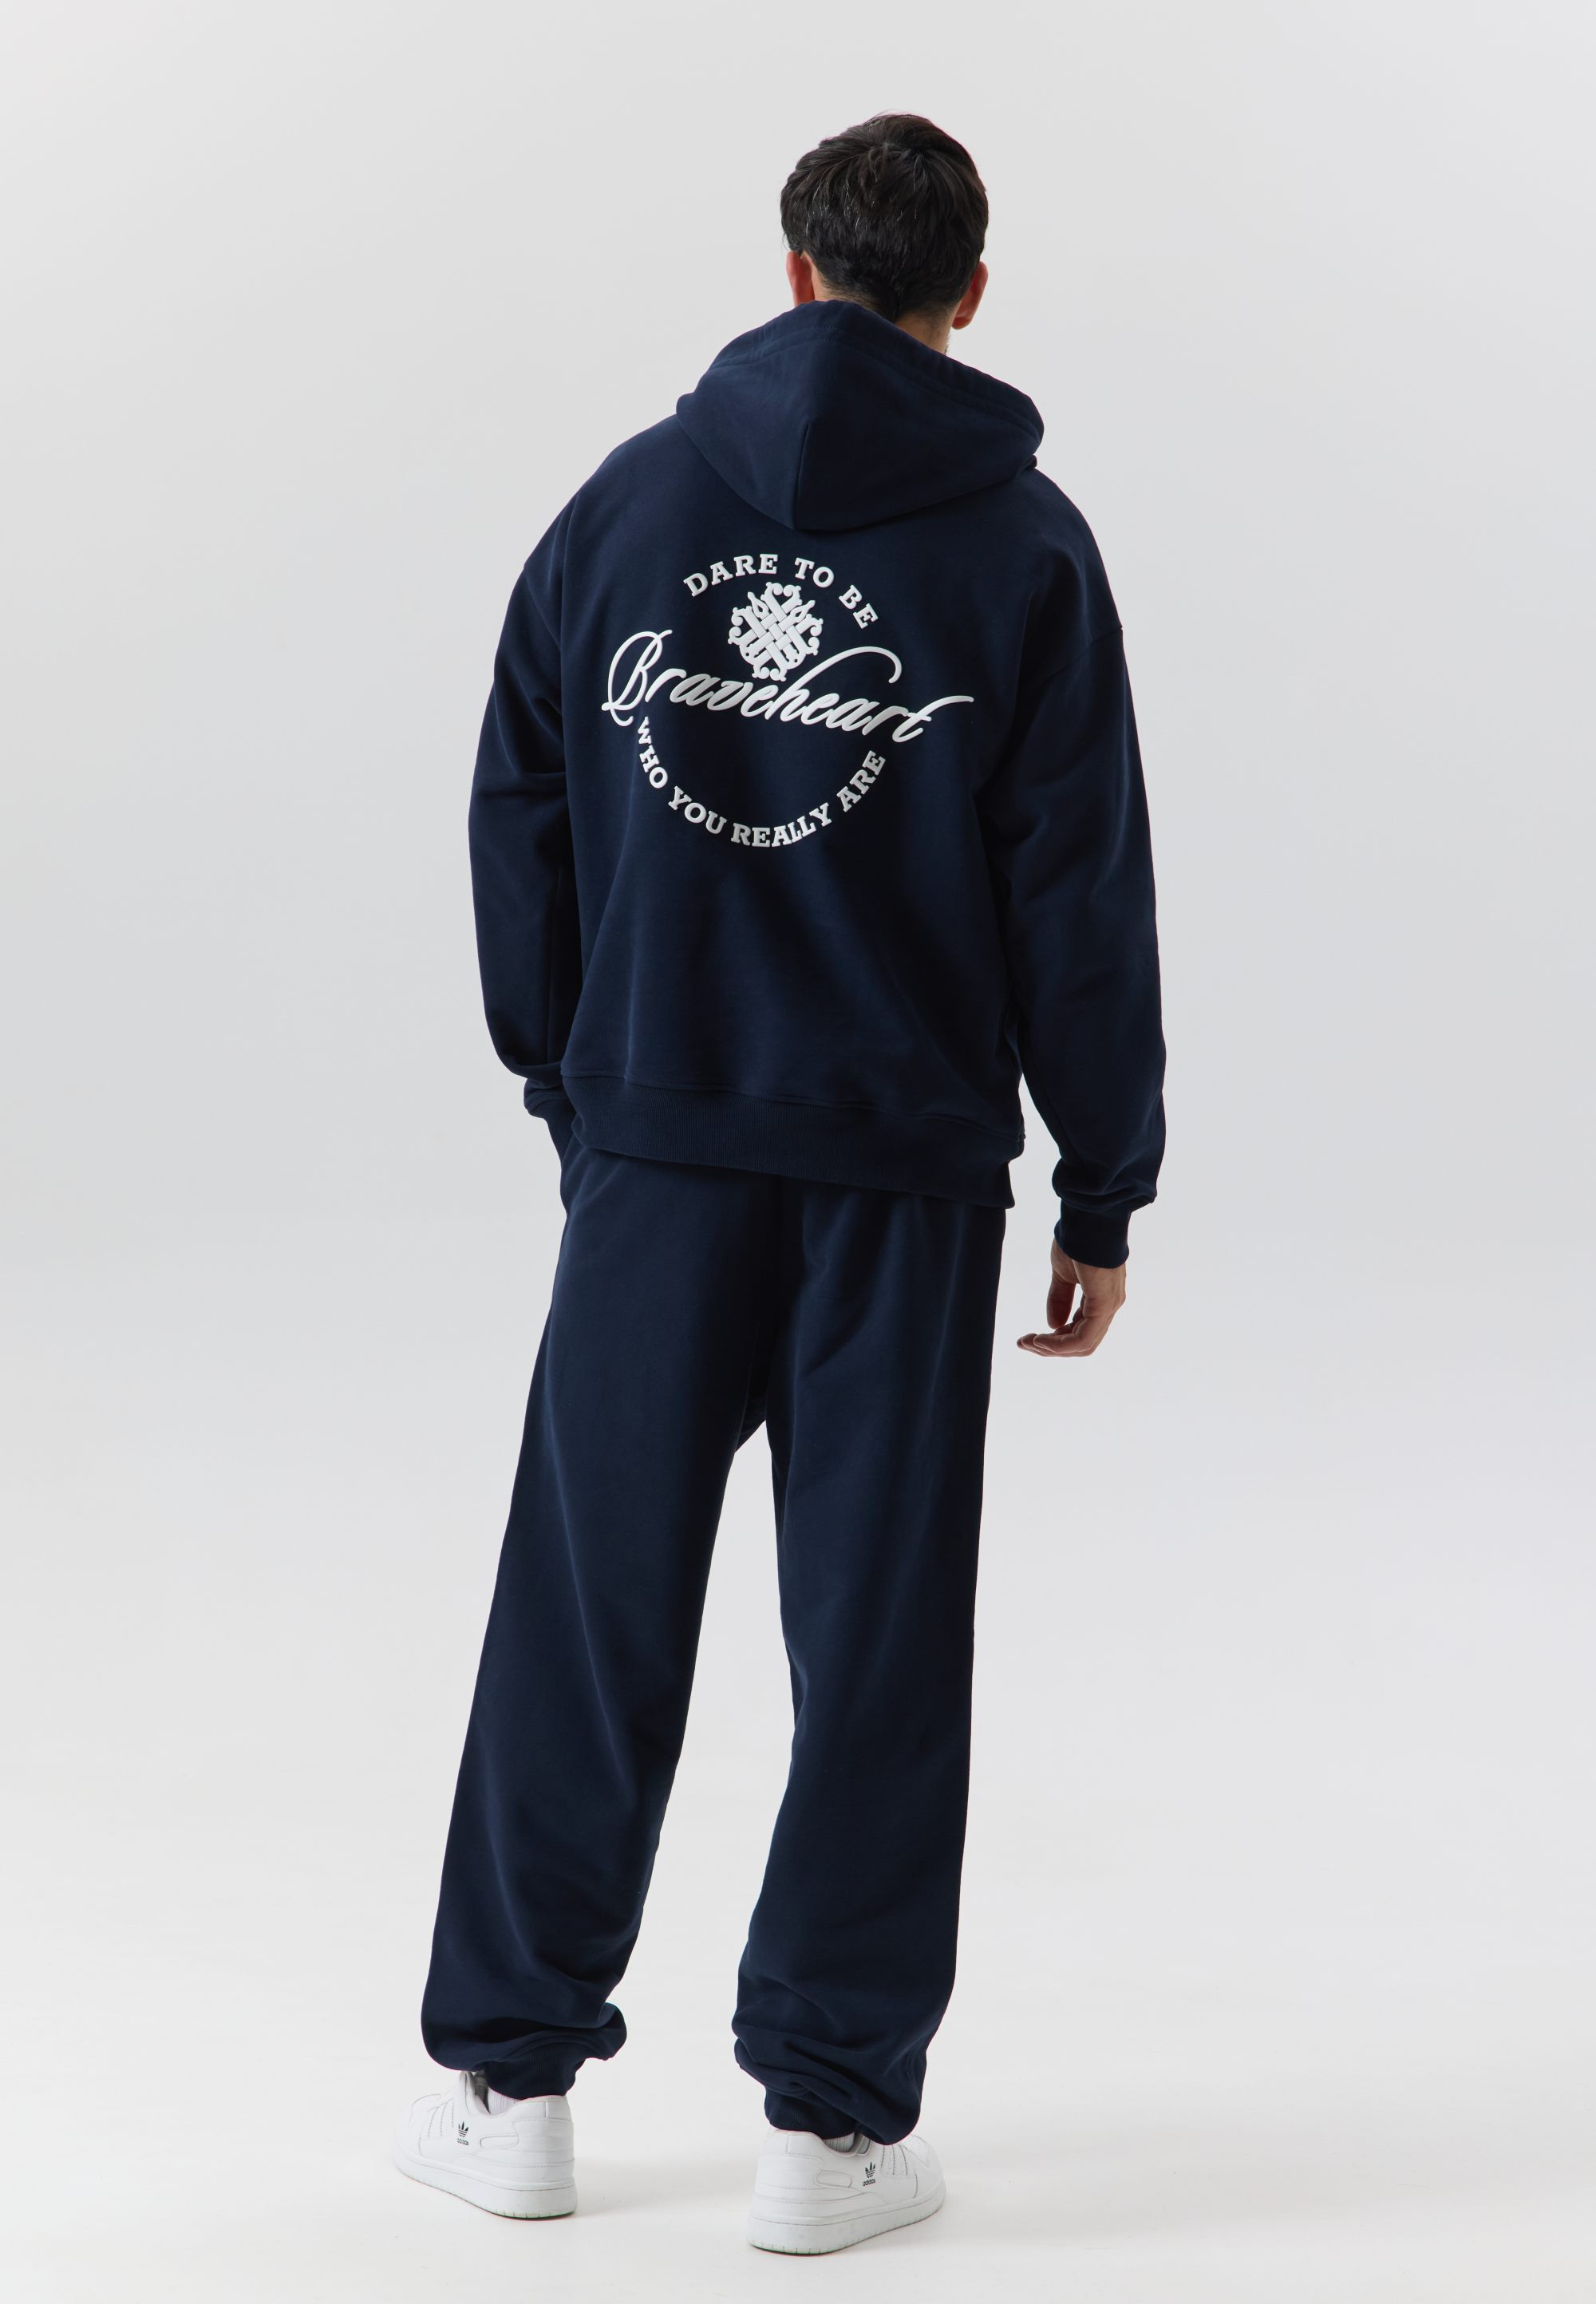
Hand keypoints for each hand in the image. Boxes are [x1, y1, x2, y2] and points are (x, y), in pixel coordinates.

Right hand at [1017, 1238, 1126, 1358]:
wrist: (1088, 1220)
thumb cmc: (1077, 1239)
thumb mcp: (1063, 1274)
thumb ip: (1060, 1298)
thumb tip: (1053, 1324)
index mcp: (1100, 1298)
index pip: (1081, 1330)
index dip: (1055, 1339)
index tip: (1029, 1337)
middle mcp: (1109, 1306)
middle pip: (1082, 1343)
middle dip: (1052, 1347)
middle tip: (1024, 1343)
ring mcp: (1109, 1306)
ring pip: (1083, 1344)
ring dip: (1053, 1348)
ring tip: (1029, 1342)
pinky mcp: (1104, 1305)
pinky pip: (1083, 1337)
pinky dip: (1060, 1344)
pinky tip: (1040, 1339)